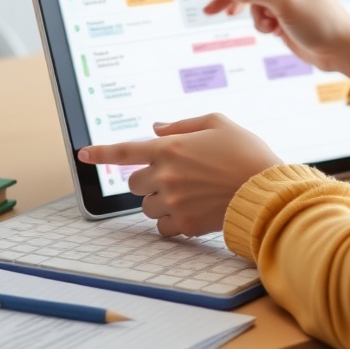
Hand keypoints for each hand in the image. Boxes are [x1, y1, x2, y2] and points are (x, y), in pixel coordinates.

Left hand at [78, 114, 280, 237]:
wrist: (266, 189)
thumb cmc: (246, 151)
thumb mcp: (218, 123)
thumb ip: (182, 125)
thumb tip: (156, 129)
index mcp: (170, 148)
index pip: (124, 150)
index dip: (100, 152)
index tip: (83, 154)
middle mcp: (165, 175)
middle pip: (135, 183)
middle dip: (148, 179)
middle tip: (175, 176)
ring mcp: (173, 202)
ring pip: (147, 207)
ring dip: (160, 201)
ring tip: (190, 194)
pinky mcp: (184, 224)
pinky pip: (163, 227)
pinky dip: (172, 221)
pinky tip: (192, 211)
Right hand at [201, 0, 349, 80]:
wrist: (340, 49)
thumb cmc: (321, 22)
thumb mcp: (284, 4)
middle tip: (210, 12)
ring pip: (252, 1)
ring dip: (254, 16)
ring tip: (267, 28)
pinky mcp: (282, 14)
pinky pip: (260, 15)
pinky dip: (263, 24)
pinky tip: (277, 32)